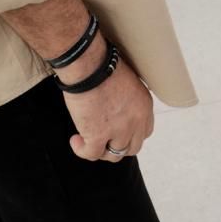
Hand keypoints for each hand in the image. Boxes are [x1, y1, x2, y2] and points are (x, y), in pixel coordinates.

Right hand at [61, 38, 155, 161]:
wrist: (90, 66)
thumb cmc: (104, 66)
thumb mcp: (128, 82)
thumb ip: (127, 99)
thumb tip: (116, 108)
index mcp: (144, 106)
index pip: (144, 131)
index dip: (130, 134)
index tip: (118, 131)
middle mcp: (136, 121)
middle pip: (132, 147)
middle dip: (117, 145)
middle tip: (103, 139)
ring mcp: (119, 131)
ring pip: (114, 155)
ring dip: (101, 150)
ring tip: (87, 140)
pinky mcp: (98, 136)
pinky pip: (91, 154)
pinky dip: (82, 150)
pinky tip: (75, 140)